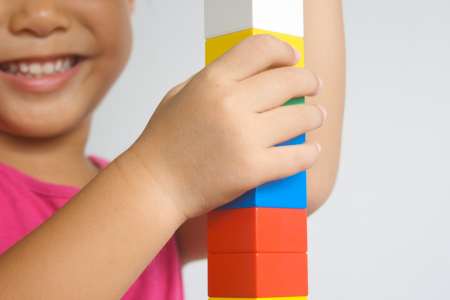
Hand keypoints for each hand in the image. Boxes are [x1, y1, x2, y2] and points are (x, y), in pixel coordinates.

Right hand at [129, 34, 324, 219]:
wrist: (154, 184)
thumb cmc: (164, 142)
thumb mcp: (181, 95)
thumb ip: (215, 80)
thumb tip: (251, 74)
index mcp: (212, 81)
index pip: (260, 49)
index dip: (284, 51)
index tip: (293, 59)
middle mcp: (230, 104)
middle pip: (289, 81)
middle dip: (308, 82)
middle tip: (313, 87)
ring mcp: (243, 137)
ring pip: (300, 117)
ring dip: (314, 116)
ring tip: (316, 117)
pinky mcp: (252, 169)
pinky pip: (297, 157)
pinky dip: (309, 153)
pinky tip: (311, 150)